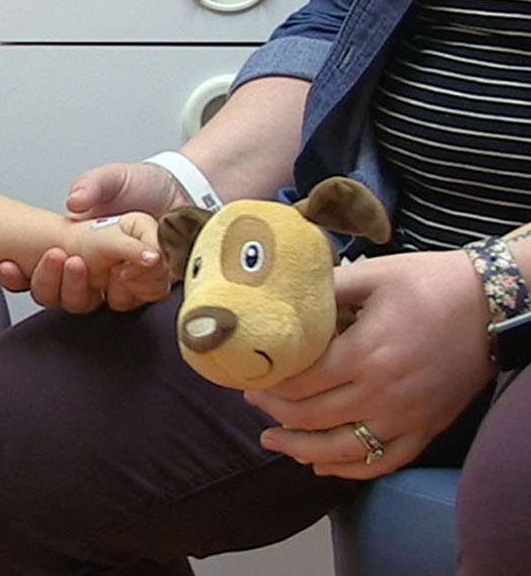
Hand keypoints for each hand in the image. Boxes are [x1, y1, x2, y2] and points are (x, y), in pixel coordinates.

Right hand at [0, 162, 184, 311]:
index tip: (9, 265)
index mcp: (70, 245)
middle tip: (66, 259)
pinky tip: (133, 270)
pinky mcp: (141, 290)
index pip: (30, 271)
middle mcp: (87, 270)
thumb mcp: (113, 178)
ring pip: (84, 304)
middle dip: (51, 280)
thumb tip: (74, 202)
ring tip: (94, 264)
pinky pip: (127, 303)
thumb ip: (91, 186)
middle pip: (52, 295)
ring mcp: (111, 283)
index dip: (16, 276)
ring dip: (82, 287)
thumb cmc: (144, 185)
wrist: (185, 194)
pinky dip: (129, 289)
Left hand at [245, 250, 496, 478]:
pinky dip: (350, 469)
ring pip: (343, 450)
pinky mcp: (427, 428)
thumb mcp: (373, 275)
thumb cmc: (432, 284)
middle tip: (253, 400)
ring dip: (301, 450)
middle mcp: (383, 393)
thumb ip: (326, 289)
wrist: (495, 303)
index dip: (268, 383)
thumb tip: (283, 293)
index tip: (250, 375)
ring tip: (272, 441)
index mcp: (365, 354)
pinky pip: (385, 461)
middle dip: (273, 412)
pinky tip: (323, 464)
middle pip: (312, 417)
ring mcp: (407, 417)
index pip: (299, 382)